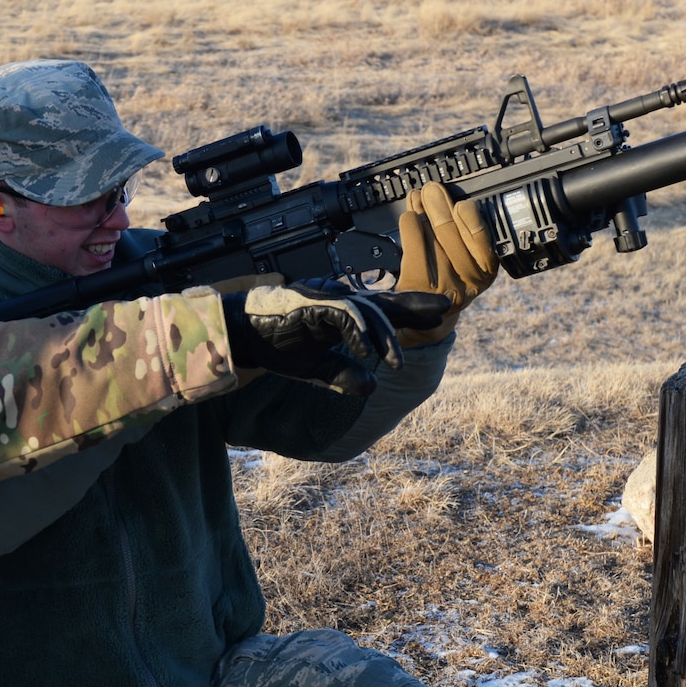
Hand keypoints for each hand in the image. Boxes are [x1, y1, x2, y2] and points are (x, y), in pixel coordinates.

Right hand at [224, 282, 448, 395]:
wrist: (241, 335)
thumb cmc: (275, 345)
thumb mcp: (315, 368)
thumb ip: (342, 375)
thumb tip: (370, 387)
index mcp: (341, 311)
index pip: (382, 308)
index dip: (411, 309)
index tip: (440, 315)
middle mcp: (336, 299)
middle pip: (382, 300)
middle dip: (414, 306)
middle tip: (444, 309)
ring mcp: (324, 298)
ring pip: (367, 310)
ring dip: (385, 337)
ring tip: (397, 363)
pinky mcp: (311, 304)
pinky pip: (343, 315)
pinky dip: (358, 334)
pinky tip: (368, 354)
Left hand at [395, 182, 499, 343]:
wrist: (426, 317)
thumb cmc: (447, 280)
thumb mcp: (463, 262)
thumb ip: (461, 234)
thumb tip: (448, 199)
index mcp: (486, 272)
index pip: (481, 238)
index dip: (469, 217)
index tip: (461, 203)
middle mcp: (468, 282)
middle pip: (451, 232)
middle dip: (439, 205)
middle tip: (431, 189)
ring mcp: (443, 286)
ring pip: (431, 235)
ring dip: (422, 210)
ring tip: (417, 197)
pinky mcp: (419, 287)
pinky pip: (414, 247)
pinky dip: (410, 228)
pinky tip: (408, 216)